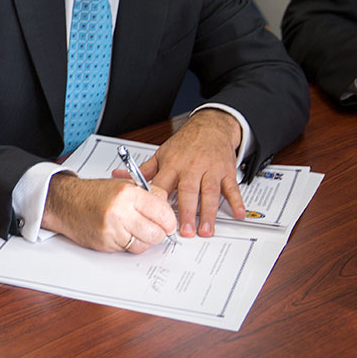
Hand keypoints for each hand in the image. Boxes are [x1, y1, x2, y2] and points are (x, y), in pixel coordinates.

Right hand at [42, 172, 175, 251]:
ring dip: (144, 240)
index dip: (169, 220)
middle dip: (159, 233)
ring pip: (144, 245)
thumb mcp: (124, 184)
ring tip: (136, 230)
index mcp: (128, 193)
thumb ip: (149, 194)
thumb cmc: (93, 193)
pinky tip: (122, 233)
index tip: (168, 222)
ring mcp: (112, 230)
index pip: (163, 213)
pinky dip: (129, 244)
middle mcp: (120, 211)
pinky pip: (128, 250)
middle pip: (157, 233)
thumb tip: (168, 208)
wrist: (65, 202)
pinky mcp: (105, 243)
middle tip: (155, 228)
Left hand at [139, 109, 245, 237]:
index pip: (163, 185)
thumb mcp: (161, 154)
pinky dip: (237, 201)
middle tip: (185, 231)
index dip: (159, 202)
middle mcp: (191, 167)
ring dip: (208, 213)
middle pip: (188, 191)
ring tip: (206, 230)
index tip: (155, 219)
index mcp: (172, 165)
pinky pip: (232, 188)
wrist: (210, 126)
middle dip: (186, 212)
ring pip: (210, 192)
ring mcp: (210, 170)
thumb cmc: (184, 144)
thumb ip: (142, 170)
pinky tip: (238, 214)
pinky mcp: (226, 172)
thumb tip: (118, 176)